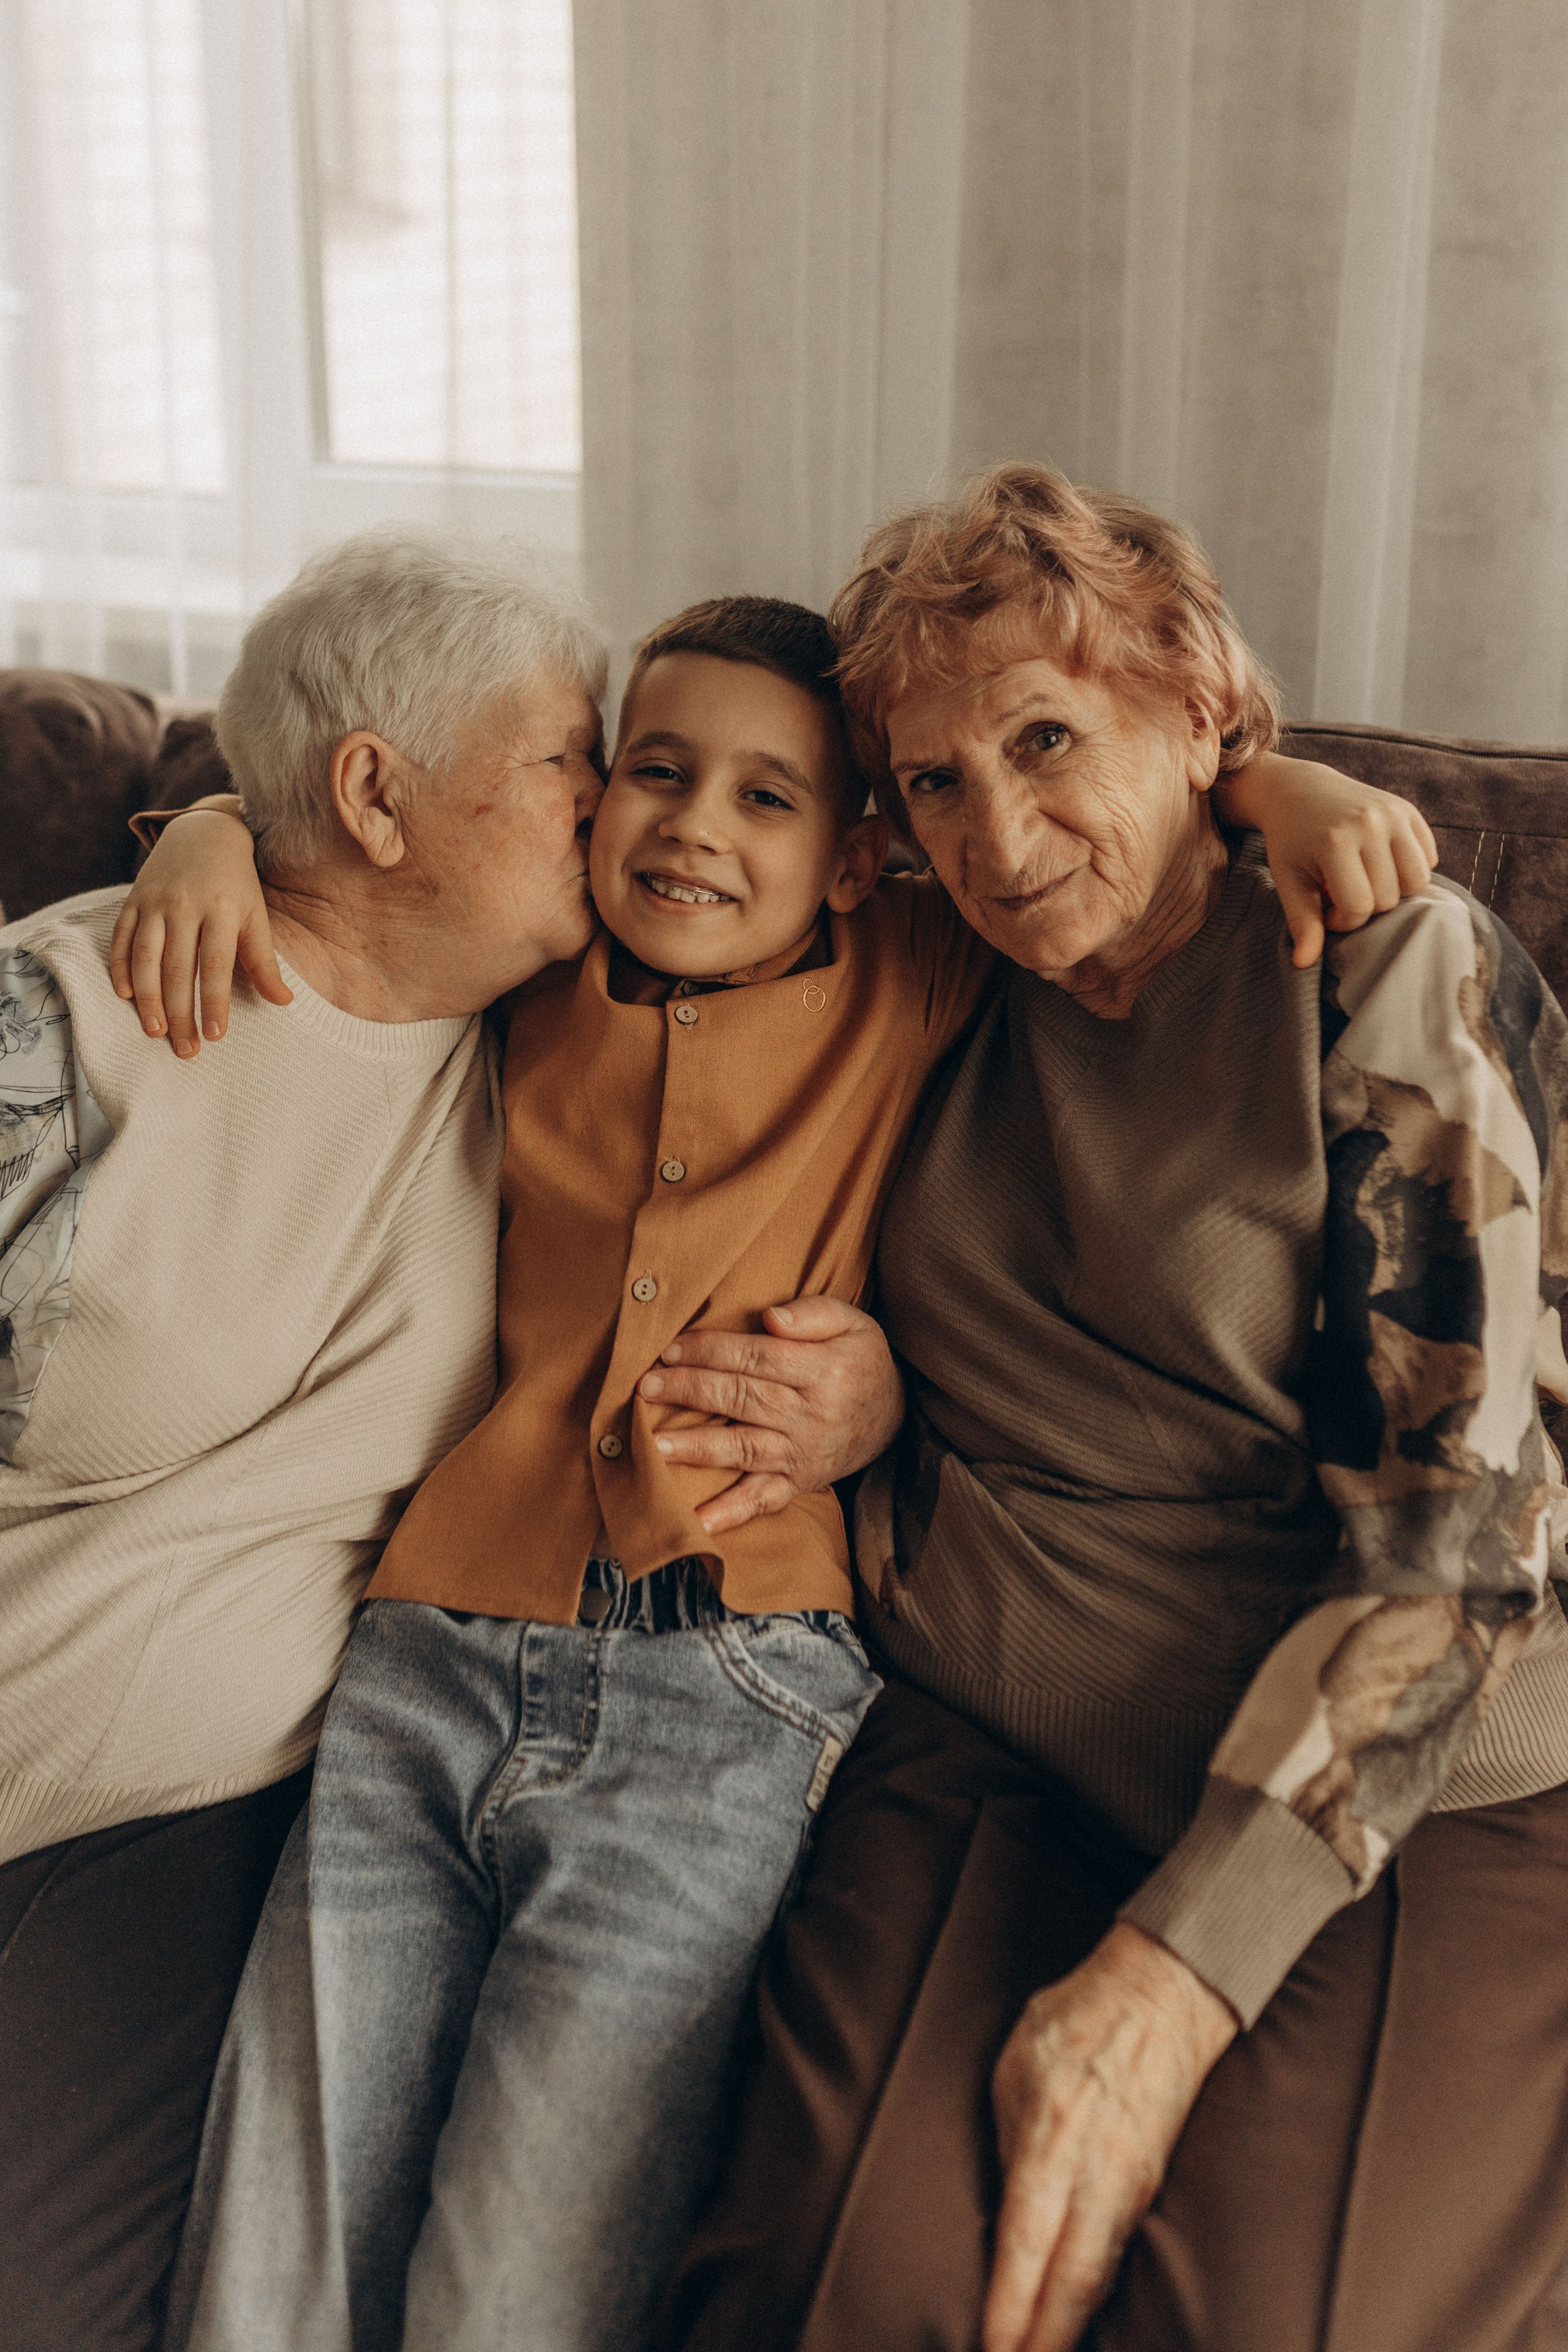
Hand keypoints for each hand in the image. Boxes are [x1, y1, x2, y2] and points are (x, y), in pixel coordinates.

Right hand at [109, 803, 290, 1052]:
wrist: (204, 832)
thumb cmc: (236, 884)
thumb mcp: (256, 916)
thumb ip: (264, 961)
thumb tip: (284, 1002)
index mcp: (223, 910)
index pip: (216, 965)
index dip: (213, 1002)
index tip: (215, 1036)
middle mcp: (186, 906)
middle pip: (178, 968)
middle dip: (180, 1013)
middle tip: (185, 1050)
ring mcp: (155, 902)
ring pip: (146, 957)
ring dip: (147, 998)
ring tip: (154, 1032)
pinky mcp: (133, 899)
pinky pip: (120, 937)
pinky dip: (119, 966)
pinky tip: (124, 996)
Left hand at [636, 1295, 904, 1534]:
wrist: (896, 1417)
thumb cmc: (861, 1361)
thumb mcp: (854, 1323)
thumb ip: (814, 1313)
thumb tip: (771, 1318)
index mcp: (824, 1370)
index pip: (756, 1358)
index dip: (710, 1352)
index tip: (670, 1349)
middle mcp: (812, 1415)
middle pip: (741, 1398)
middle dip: (690, 1391)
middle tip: (646, 1387)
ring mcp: (803, 1453)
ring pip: (744, 1448)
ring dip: (697, 1448)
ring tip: (655, 1446)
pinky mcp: (799, 1481)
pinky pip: (764, 1499)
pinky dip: (732, 1513)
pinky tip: (699, 1522)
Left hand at [983, 1923, 1236, 2351]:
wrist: (1164, 1994)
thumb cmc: (1075, 2022)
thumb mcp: (1014, 2071)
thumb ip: (1006, 2143)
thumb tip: (1001, 2212)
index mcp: (1053, 2136)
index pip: (1027, 2240)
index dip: (1010, 2304)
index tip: (991, 2348)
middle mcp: (1098, 2171)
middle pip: (1072, 2280)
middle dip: (1044, 2339)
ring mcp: (1133, 2183)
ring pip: (1100, 2275)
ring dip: (1069, 2326)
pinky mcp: (1152, 2185)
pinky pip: (1119, 2251)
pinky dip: (1095, 2293)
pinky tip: (1076, 2316)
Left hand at [1216, 751, 1437, 967]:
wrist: (1300, 790)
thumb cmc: (1291, 842)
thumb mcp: (1288, 881)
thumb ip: (1301, 922)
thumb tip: (1304, 964)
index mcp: (1336, 841)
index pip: (1360, 906)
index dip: (1343, 919)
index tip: (1325, 907)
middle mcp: (1370, 823)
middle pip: (1390, 897)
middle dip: (1366, 905)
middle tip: (1341, 891)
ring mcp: (1394, 813)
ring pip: (1417, 880)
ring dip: (1393, 891)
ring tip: (1364, 880)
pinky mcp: (1408, 810)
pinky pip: (1428, 858)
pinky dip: (1408, 869)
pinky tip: (1380, 862)